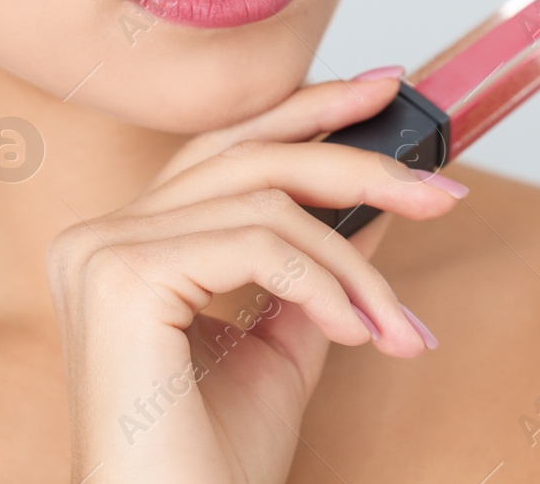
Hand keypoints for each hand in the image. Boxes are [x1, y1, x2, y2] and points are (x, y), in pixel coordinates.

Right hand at [46, 73, 465, 483]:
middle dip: (355, 163)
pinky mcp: (121, 277)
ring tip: (396, 327)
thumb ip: (318, 268)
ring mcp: (100, 251)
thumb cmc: (211, 465)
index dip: (305, 110)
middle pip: (245, 155)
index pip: (223, 149)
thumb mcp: (285, 344)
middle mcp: (97, 235)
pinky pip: (256, 244)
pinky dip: (324, 284)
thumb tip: (375, 203)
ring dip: (353, 266)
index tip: (385, 92)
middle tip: (443, 192)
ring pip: (263, 203)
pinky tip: (358, 334)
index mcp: (122, 245)